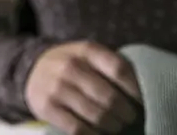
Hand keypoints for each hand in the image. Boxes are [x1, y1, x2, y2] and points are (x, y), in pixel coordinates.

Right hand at [25, 41, 141, 134]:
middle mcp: (70, 66)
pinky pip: (78, 129)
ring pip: (97, 116)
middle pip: (110, 98)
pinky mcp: (47, 108)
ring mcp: (57, 88)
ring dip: (113, 126)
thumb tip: (145, 90)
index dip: (136, 89)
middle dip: (126, 113)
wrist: (31, 69)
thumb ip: (112, 65)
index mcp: (86, 50)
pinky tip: (98, 132)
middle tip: (130, 118)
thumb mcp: (89, 54)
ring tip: (116, 126)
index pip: (119, 69)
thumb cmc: (73, 65)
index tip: (143, 101)